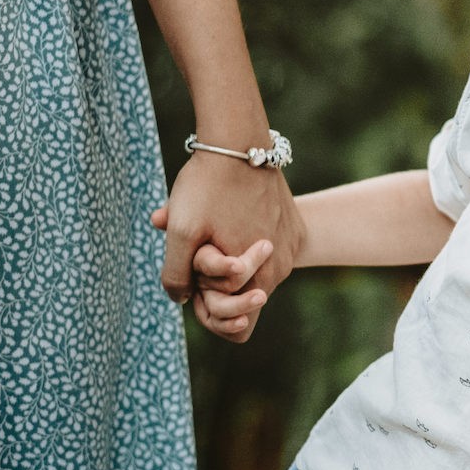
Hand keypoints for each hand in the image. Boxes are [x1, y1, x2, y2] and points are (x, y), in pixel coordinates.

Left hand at [154, 151, 301, 339]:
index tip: (193, 284)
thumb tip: (181, 299)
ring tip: (210, 228)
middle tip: (200, 249)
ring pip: (251, 273)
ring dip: (226, 260)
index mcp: (259, 278)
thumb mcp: (181, 233)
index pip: (236, 327)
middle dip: (215, 283)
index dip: (206, 310)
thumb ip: (176, 276)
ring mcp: (291, 248)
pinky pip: (265, 251)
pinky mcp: (292, 228)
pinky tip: (229, 216)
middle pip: (243, 298)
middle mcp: (282, 269)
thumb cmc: (209, 187)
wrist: (240, 142)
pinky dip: (243, 243)